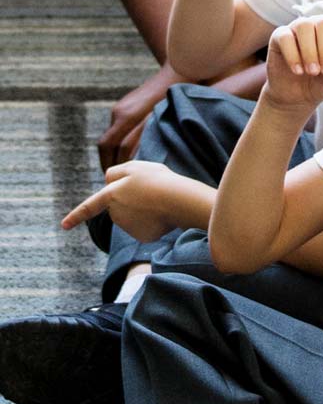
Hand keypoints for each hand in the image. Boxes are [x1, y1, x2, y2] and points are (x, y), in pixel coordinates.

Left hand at [62, 161, 207, 241]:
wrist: (178, 200)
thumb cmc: (159, 180)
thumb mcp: (137, 167)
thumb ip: (117, 173)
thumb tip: (109, 185)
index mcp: (111, 194)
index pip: (90, 205)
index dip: (76, 215)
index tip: (64, 226)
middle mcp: (115, 212)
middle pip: (120, 205)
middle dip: (132, 200)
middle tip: (152, 192)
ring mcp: (127, 225)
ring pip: (134, 216)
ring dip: (144, 211)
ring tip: (160, 203)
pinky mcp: (141, 236)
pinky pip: (145, 227)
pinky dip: (153, 223)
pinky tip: (162, 216)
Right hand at [100, 66, 176, 169]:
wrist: (181, 68)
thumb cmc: (182, 97)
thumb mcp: (169, 120)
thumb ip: (154, 138)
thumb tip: (145, 160)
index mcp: (130, 116)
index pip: (116, 147)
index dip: (117, 164)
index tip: (120, 179)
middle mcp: (121, 112)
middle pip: (107, 144)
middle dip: (109, 162)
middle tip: (114, 179)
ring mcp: (121, 108)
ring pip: (110, 138)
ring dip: (112, 154)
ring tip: (121, 170)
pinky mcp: (124, 106)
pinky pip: (116, 130)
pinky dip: (118, 143)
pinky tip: (127, 154)